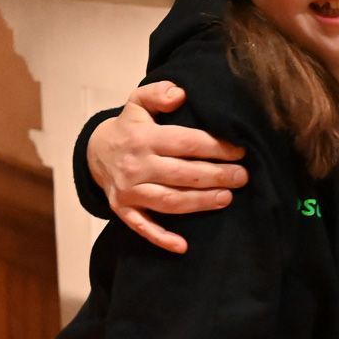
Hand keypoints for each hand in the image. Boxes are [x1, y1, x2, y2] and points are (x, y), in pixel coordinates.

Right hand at [86, 81, 247, 253]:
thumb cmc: (129, 127)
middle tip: (242, 177)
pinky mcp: (123, 209)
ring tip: (227, 198)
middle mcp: (136, 166)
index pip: (186, 143)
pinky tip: (184, 246)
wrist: (95, 152)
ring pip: (169, 201)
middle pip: (183, 175)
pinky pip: (143, 227)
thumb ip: (157, 93)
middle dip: (217, 176)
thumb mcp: (137, 102)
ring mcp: (129, 191)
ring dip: (201, 202)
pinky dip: (162, 239)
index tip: (239, 151)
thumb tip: (180, 94)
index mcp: (143, 138)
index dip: (215, 147)